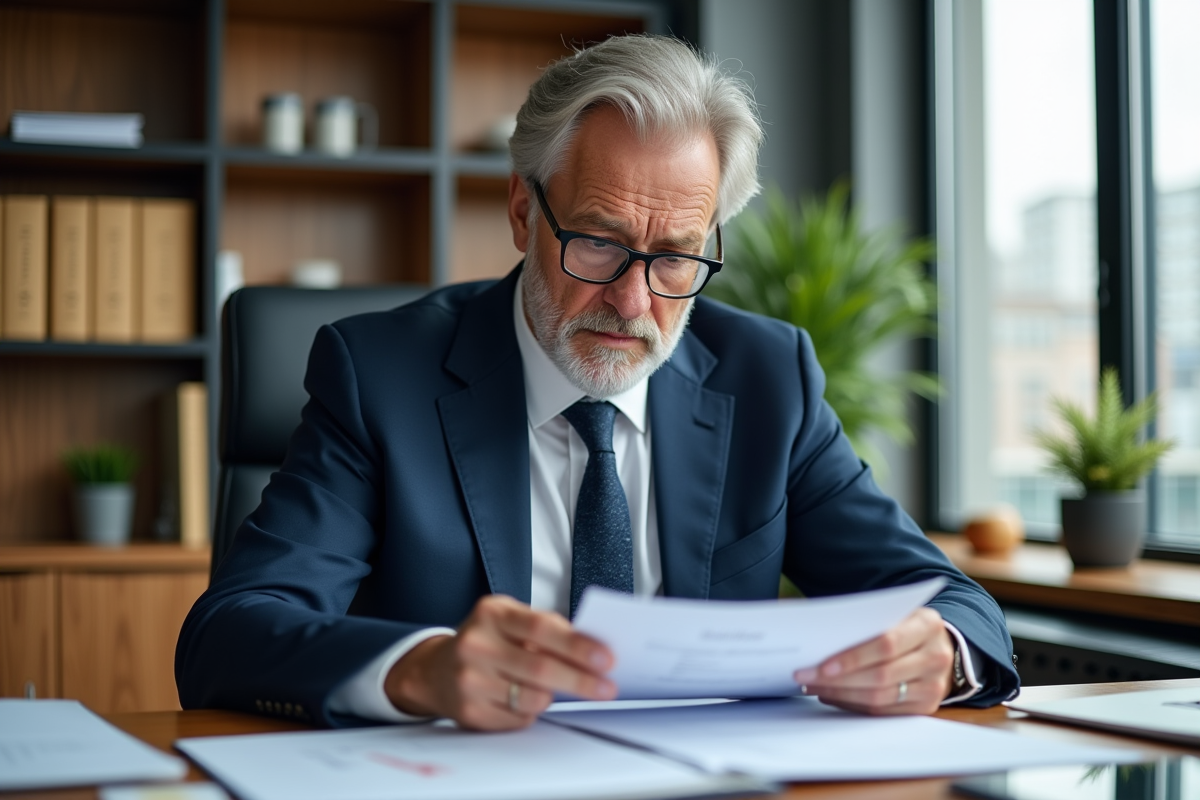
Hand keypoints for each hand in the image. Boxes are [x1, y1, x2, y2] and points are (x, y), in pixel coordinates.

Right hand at [383, 595, 616, 729]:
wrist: (435, 670)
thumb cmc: (486, 641)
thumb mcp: (509, 620)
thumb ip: (545, 628)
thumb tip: (592, 650)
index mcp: (492, 613)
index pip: (541, 628)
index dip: (577, 645)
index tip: (606, 658)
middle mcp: (476, 644)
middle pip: (540, 668)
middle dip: (581, 680)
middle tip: (607, 687)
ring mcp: (469, 679)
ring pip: (532, 698)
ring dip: (552, 696)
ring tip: (552, 688)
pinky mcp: (469, 711)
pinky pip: (519, 718)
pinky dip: (531, 712)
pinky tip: (522, 699)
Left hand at [793, 606, 953, 715]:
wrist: (940, 645)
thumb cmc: (905, 625)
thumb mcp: (894, 612)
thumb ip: (865, 620)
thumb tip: (816, 633)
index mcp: (927, 625)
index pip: (886, 644)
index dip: (853, 657)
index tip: (822, 665)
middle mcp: (935, 656)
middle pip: (881, 675)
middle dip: (838, 679)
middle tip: (807, 677)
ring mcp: (934, 685)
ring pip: (880, 697)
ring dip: (841, 694)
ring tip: (814, 686)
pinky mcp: (926, 706)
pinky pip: (883, 711)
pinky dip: (853, 704)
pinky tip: (832, 695)